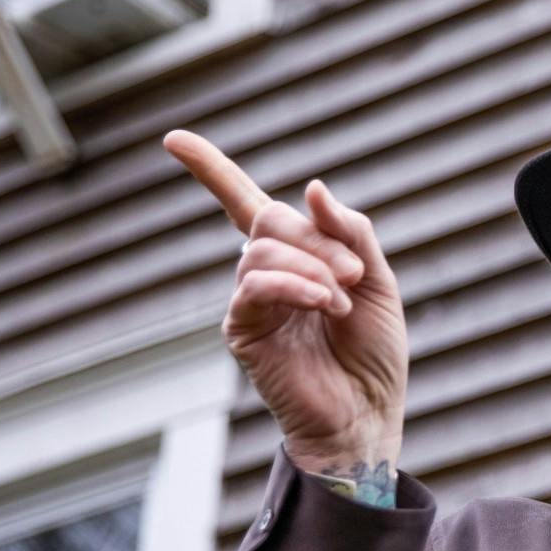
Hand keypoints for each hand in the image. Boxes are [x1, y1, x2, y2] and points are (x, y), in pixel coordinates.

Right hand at [161, 129, 407, 472]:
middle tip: (352, 276)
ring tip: (339, 304)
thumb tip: (312, 188)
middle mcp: (266, 273)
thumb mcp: (378, 282)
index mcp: (297, 256)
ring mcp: (251, 301)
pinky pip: (255, 285)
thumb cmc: (374, 353)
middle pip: (269, 219)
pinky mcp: (243, 330)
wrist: (367, 412)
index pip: (245, 203)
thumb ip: (353, 234)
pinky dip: (294, 285)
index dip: (212, 170)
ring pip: (263, 250)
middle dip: (318, 239)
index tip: (173, 138)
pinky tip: (322, 304)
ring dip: (312, 269)